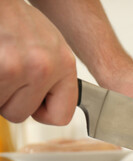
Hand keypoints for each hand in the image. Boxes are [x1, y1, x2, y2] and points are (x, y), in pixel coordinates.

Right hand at [0, 1, 76, 124]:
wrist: (2, 4)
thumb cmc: (20, 22)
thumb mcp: (51, 48)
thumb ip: (54, 78)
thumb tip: (50, 106)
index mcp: (65, 65)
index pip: (62, 116)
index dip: (43, 113)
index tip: (36, 104)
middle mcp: (45, 68)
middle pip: (21, 114)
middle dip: (10, 100)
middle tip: (9, 73)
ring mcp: (19, 68)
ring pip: (1, 107)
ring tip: (2, 63)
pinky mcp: (1, 67)